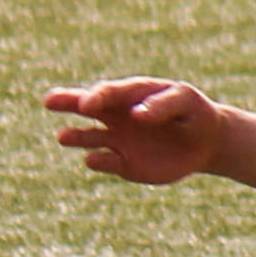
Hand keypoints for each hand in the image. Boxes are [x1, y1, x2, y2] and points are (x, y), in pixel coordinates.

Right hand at [44, 79, 228, 185]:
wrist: (206, 141)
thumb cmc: (193, 112)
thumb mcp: (186, 100)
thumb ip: (163, 104)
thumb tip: (136, 115)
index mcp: (129, 94)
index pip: (107, 91)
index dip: (97, 95)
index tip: (89, 103)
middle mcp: (116, 115)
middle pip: (85, 107)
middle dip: (67, 102)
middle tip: (49, 100)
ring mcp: (117, 140)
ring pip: (88, 137)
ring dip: (76, 137)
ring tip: (63, 136)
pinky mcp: (124, 164)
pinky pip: (106, 162)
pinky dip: (99, 161)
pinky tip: (93, 158)